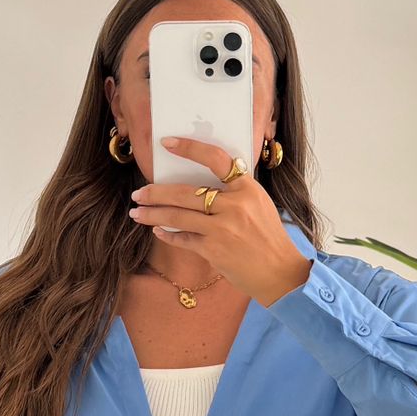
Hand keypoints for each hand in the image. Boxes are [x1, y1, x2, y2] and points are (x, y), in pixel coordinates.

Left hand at [129, 135, 310, 307]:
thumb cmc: (268, 237)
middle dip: (156, 193)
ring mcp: (222, 229)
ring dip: (153, 214)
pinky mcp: (213, 250)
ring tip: (137, 212)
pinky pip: (183, 238)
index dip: (190, 148)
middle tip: (139, 193)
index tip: (168, 143)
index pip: (215, 159)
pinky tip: (158, 230)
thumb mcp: (258, 204)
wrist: (279, 272)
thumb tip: (200, 183)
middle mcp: (234, 206)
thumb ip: (233, 191)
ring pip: (178, 216)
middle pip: (185, 193)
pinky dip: (168, 235)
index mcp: (247, 188)